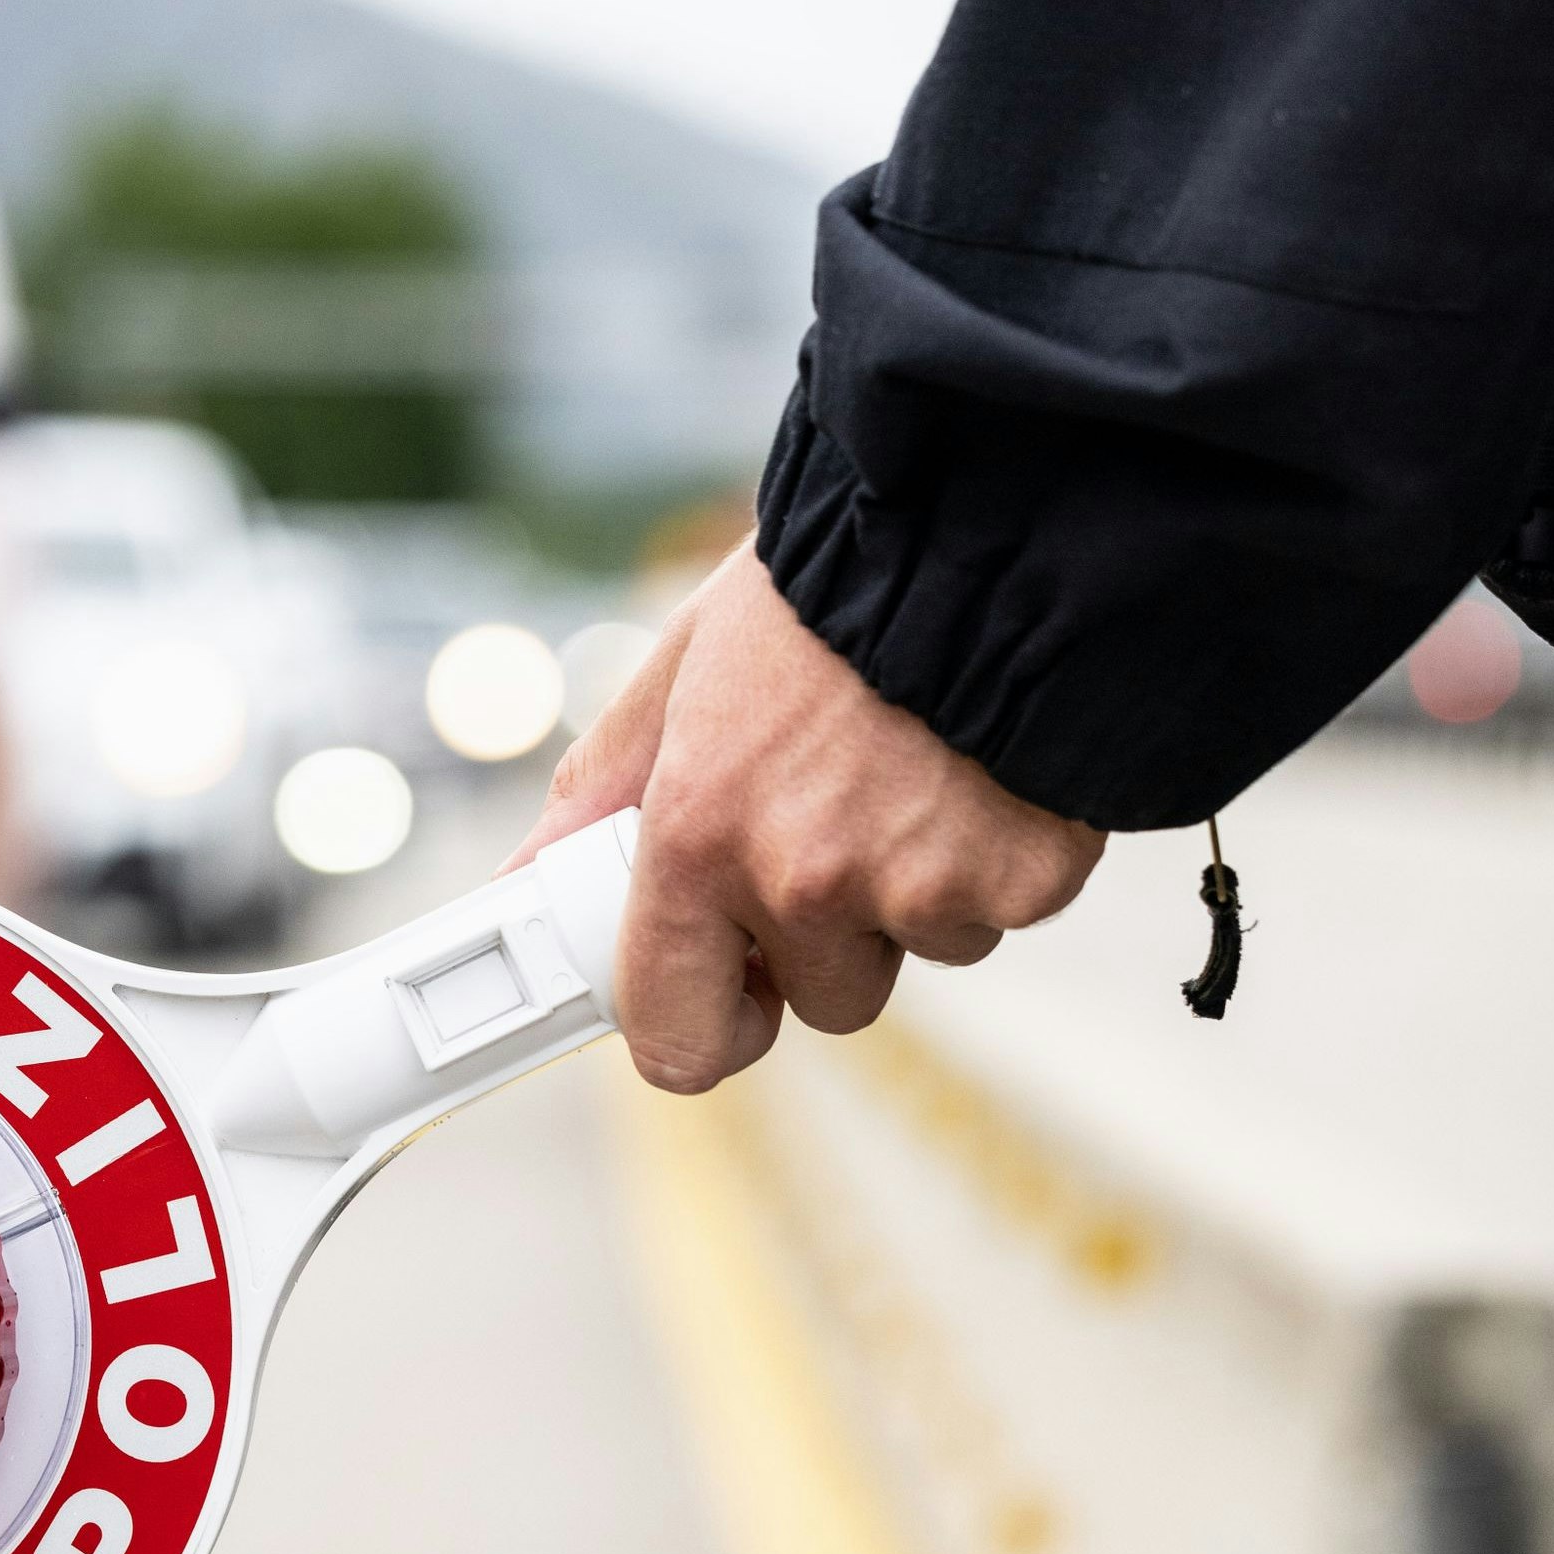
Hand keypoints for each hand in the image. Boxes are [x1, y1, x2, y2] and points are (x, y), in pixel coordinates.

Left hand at [515, 543, 1105, 1093]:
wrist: (995, 516)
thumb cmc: (829, 590)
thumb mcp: (686, 669)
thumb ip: (606, 788)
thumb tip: (526, 876)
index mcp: (700, 836)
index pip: (675, 1036)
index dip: (701, 1031)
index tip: (721, 1001)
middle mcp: (805, 879)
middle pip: (822, 998)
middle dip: (829, 936)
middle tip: (841, 817)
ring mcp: (923, 887)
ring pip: (917, 950)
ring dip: (918, 890)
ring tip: (916, 768)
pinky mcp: (1027, 878)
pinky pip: (1001, 911)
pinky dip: (999, 858)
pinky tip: (986, 770)